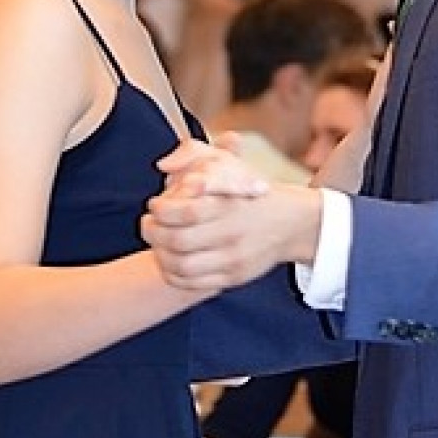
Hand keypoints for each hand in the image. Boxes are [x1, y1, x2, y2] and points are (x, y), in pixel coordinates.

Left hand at [142, 140, 322, 290]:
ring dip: (160, 255)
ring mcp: (233, 258)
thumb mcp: (228, 164)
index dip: (160, 210)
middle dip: (153, 232)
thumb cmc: (249, 191)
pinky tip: (170, 260)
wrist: (290, 223)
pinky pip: (192, 283)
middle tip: (148, 224)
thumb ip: (192, 154)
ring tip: (156, 243)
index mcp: (229, 204)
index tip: (154, 205)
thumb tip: (163, 165)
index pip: (185, 211)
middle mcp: (232, 233)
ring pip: (182, 265)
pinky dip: (173, 273)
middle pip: (178, 241)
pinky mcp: (233, 278)